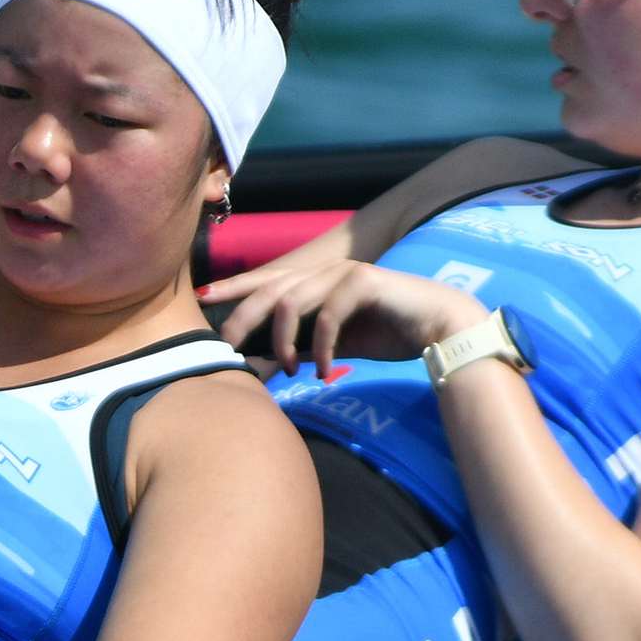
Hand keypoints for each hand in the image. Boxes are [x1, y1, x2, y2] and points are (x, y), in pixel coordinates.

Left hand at [213, 255, 484, 377]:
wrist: (438, 327)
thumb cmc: (387, 333)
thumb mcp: (334, 343)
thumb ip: (302, 343)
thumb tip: (261, 355)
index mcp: (315, 280)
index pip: (265, 281)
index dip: (233, 287)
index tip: (202, 296)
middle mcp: (324, 270)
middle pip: (269, 290)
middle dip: (243, 318)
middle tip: (229, 348)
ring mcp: (343, 272)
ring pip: (292, 302)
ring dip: (285, 341)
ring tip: (289, 370)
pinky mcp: (363, 282)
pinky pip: (327, 316)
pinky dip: (320, 347)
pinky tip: (321, 370)